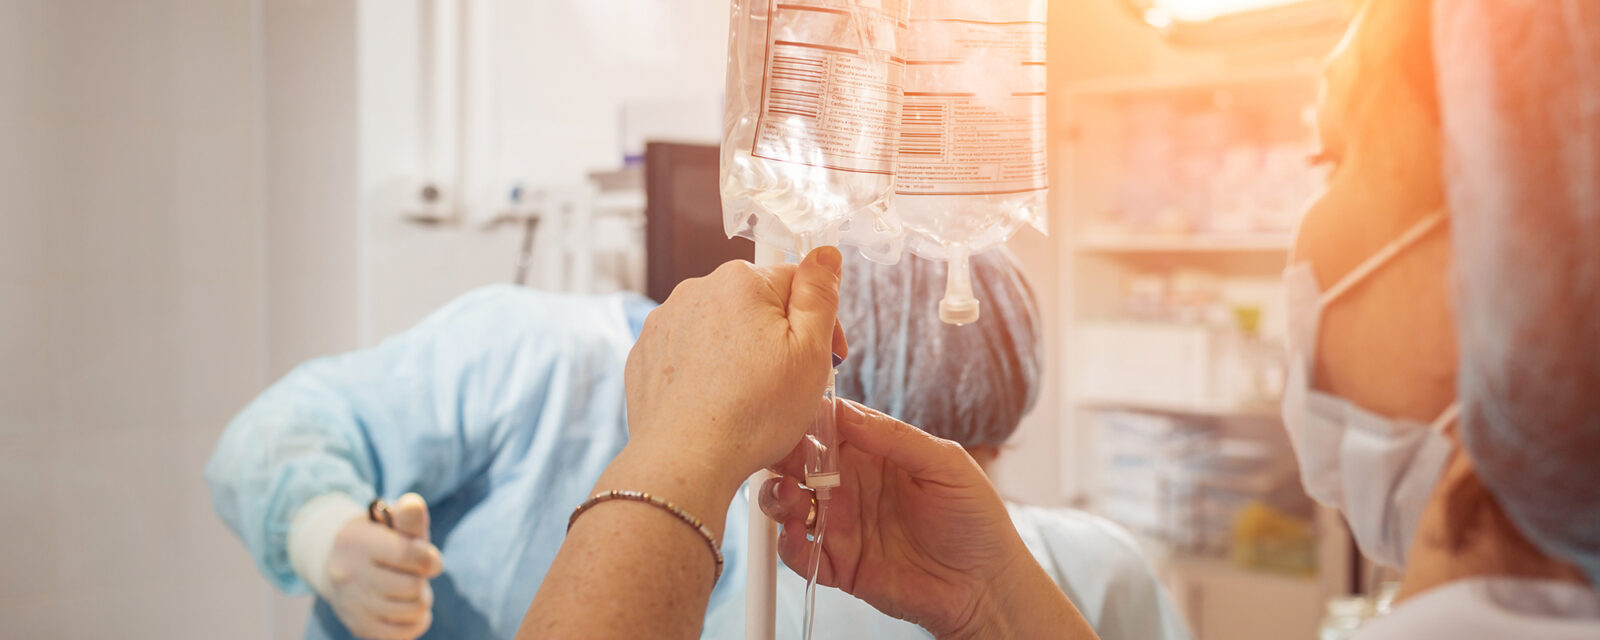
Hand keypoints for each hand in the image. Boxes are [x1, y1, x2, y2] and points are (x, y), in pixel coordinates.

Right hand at [320, 494, 442, 639]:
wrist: (338, 564)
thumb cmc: (380, 539)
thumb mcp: (392, 521)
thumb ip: (409, 515)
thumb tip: (413, 504)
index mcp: (356, 541)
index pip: (409, 555)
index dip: (429, 558)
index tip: (429, 558)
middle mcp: (347, 574)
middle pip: (413, 588)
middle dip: (422, 580)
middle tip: (414, 573)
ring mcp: (350, 604)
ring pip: (412, 611)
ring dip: (421, 599)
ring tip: (408, 588)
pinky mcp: (358, 627)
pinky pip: (405, 634)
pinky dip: (417, 621)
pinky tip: (409, 608)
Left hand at [622, 247, 846, 492]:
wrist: (685, 461)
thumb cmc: (754, 413)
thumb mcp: (810, 352)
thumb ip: (820, 295)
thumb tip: (825, 254)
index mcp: (740, 281)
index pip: (796, 282)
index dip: (821, 322)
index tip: (829, 360)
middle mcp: (696, 290)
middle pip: (756, 304)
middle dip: (778, 336)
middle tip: (789, 384)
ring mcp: (664, 322)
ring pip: (722, 329)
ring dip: (741, 353)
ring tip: (751, 398)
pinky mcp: (646, 355)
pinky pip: (689, 353)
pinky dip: (707, 371)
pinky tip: (718, 403)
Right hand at [760, 401, 1043, 637]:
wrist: (985, 586)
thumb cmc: (975, 519)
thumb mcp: (945, 465)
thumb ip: (895, 437)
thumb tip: (845, 411)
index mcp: (874, 455)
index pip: (828, 426)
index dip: (807, 418)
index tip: (791, 413)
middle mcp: (851, 486)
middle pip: (798, 463)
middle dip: (781, 455)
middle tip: (778, 455)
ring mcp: (842, 525)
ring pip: (788, 504)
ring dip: (776, 496)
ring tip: (788, 495)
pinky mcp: (838, 565)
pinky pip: (799, 553)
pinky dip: (787, 542)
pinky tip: (797, 532)